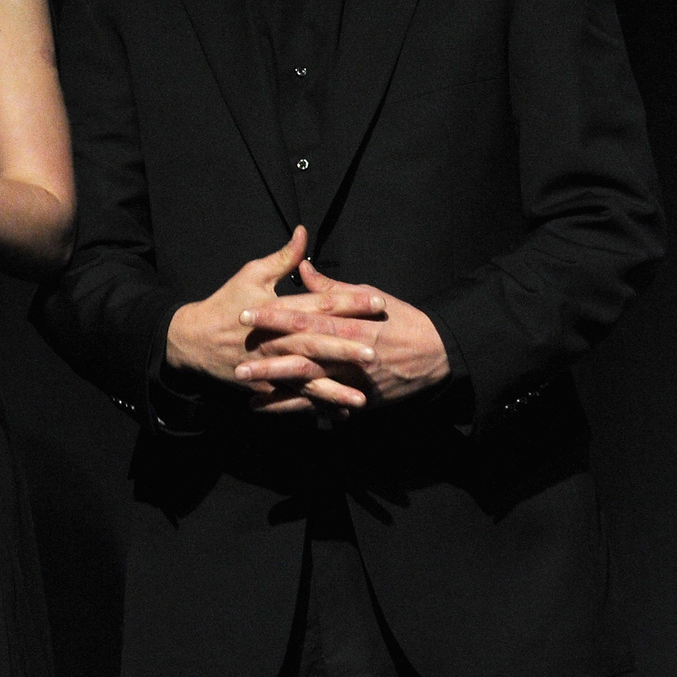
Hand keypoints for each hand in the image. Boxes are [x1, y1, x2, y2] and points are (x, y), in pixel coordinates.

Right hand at [166, 228, 382, 413]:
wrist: (193, 340)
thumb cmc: (225, 304)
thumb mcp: (252, 274)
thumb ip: (283, 258)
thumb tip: (304, 234)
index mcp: (277, 308)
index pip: (319, 304)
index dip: (349, 302)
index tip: (378, 302)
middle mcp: (276, 338)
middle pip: (316, 342)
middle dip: (346, 347)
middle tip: (376, 351)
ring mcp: (270, 365)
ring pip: (307, 377)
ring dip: (335, 388)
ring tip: (363, 397)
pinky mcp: (265, 386)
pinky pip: (295, 399)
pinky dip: (317, 407)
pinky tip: (341, 413)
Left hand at [241, 260, 449, 410]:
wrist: (438, 354)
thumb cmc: (402, 319)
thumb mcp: (370, 295)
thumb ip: (332, 287)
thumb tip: (302, 268)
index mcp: (351, 323)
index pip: (306, 318)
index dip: (275, 317)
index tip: (246, 315)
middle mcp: (350, 353)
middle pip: (303, 356)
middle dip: (269, 360)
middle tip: (237, 362)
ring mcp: (354, 379)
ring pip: (310, 384)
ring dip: (276, 387)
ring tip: (245, 388)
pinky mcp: (359, 398)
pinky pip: (322, 404)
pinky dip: (295, 408)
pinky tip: (266, 408)